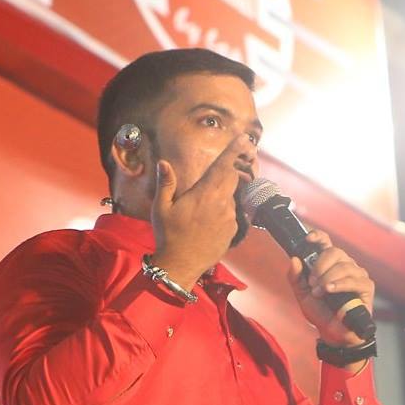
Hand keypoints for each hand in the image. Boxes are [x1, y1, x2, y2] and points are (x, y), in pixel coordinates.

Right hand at [148, 145, 243, 288]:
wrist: (180, 266)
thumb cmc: (168, 236)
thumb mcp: (161, 208)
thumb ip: (166, 183)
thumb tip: (164, 163)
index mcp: (205, 194)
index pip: (224, 166)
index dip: (234, 150)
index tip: (243, 138)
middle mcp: (222, 203)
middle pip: (233, 177)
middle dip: (235, 165)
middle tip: (237, 155)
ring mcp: (230, 218)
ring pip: (230, 197)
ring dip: (222, 194)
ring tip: (203, 207)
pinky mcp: (233, 231)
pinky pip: (230, 214)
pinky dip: (222, 212)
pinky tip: (207, 222)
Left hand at [288, 227, 376, 345]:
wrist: (332, 333)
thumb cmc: (320, 312)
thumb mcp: (302, 295)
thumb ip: (295, 278)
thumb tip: (294, 259)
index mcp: (329, 264)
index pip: (326, 242)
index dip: (318, 236)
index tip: (309, 239)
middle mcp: (345, 265)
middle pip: (334, 252)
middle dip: (320, 266)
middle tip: (312, 283)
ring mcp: (357, 274)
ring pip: (343, 266)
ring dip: (327, 279)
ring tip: (319, 292)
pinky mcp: (366, 286)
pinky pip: (353, 280)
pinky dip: (339, 284)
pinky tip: (330, 290)